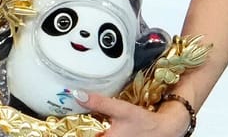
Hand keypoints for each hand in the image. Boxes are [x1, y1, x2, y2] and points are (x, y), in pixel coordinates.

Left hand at [72, 90, 191, 135]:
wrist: (164, 131)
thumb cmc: (143, 122)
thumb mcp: (121, 110)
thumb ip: (99, 103)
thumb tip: (77, 94)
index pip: (79, 133)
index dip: (71, 129)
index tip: (63, 122)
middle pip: (84, 134)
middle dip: (79, 128)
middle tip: (71, 119)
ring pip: (94, 135)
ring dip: (87, 128)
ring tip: (82, 122)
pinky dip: (99, 131)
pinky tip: (99, 126)